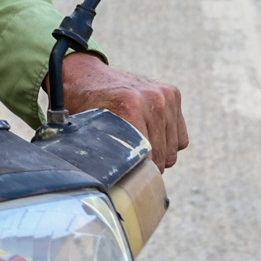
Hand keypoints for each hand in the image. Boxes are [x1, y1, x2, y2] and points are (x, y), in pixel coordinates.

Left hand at [60, 52, 188, 168]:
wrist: (84, 74)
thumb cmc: (80, 106)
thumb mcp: (82, 130)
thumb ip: (96, 154)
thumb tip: (100, 186)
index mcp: (129, 106)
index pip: (147, 157)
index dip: (136, 173)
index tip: (126, 177)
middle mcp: (152, 98)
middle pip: (162, 156)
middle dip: (147, 166)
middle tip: (128, 163)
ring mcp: (165, 95)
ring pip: (174, 149)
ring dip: (158, 155)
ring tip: (136, 148)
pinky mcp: (173, 94)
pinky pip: (180, 137)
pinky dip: (168, 142)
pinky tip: (148, 135)